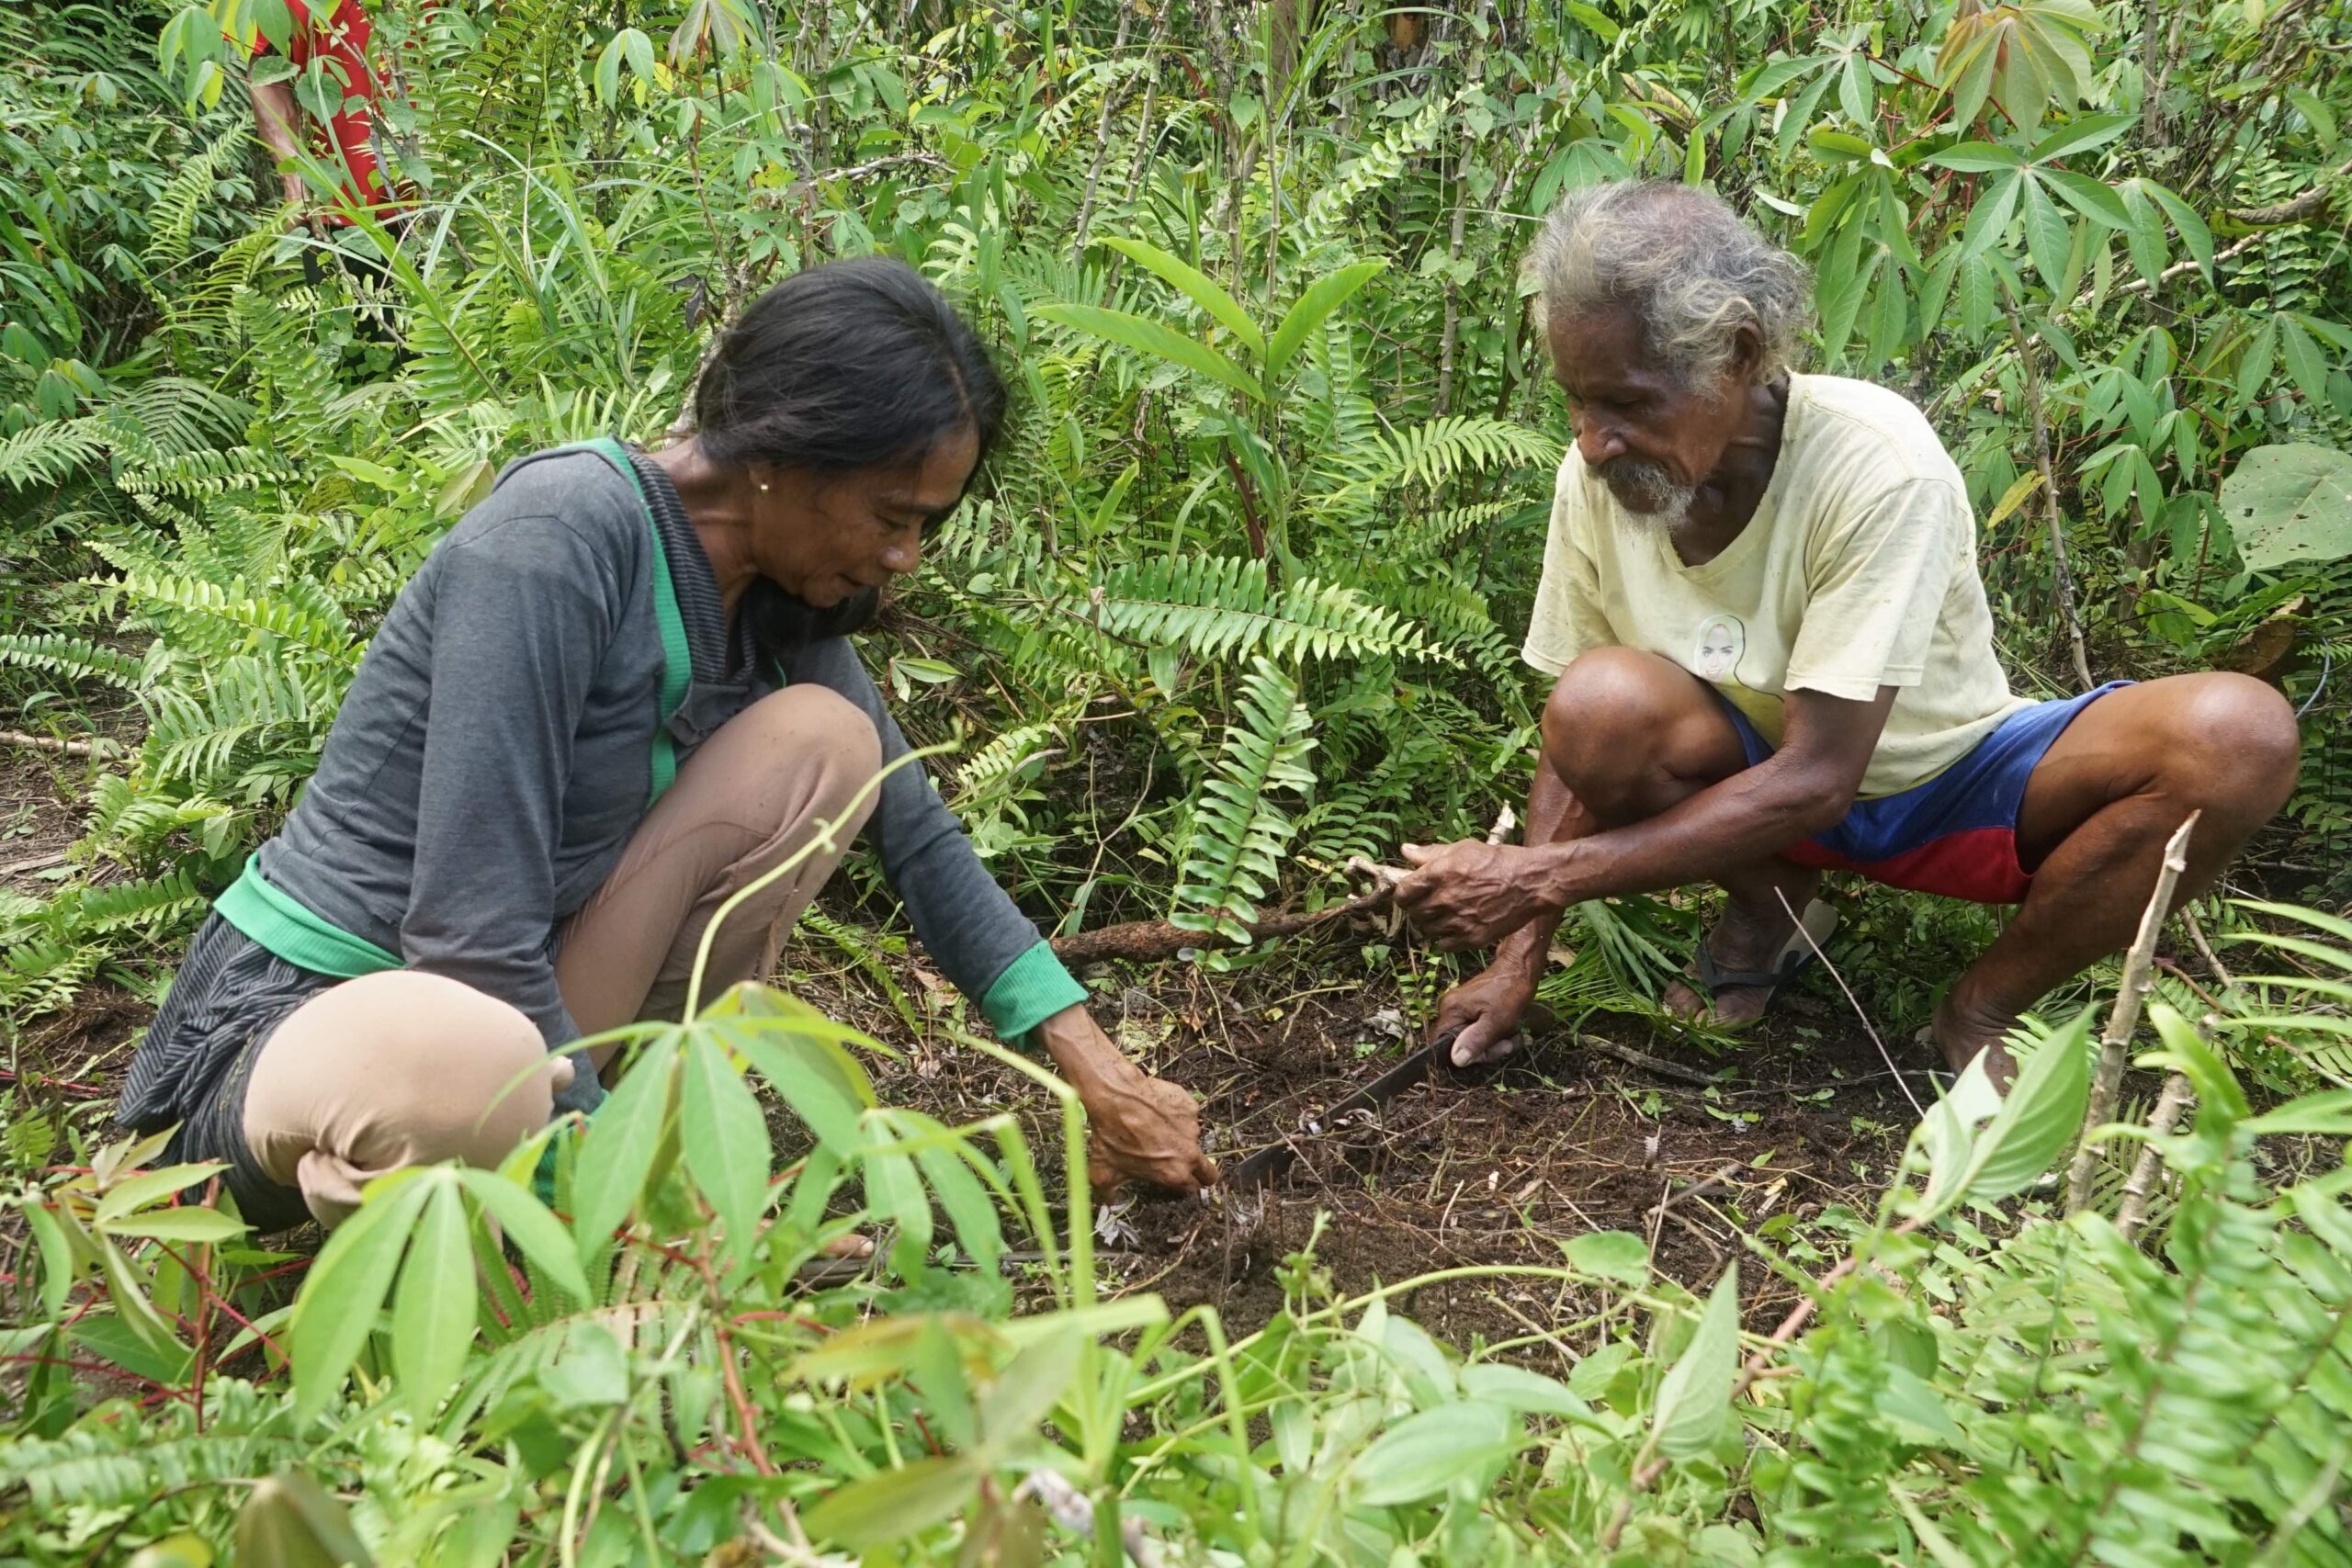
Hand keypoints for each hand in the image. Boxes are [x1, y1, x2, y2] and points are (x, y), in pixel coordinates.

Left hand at [1034, 1006, 1216, 1195]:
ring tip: (1155, 1128)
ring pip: (1193, 1139)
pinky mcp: (1190, 1105)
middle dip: (1202, 1173)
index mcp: (1175, 1174)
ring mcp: (1192, 1127)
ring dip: (1180, 1138)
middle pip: (1209, 1172)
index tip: (1176, 1182)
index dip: (1184, 1187)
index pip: (1192, 1189)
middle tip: (1185, 1166)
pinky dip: (1175, 1115)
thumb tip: (1109, 1203)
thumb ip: (1109, 1195)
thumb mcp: (1103, 1174)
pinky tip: (1156, 1111)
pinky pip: (1186, 1114)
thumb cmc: (1111, 1137)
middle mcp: (1189, 1153)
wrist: (1116, 1098)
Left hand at [1395, 840, 1563, 949]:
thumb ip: (1431, 853)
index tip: (1409, 894)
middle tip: (1428, 904)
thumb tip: (1405, 851)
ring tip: (1443, 916)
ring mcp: (1457, 921)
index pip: (1403, 893)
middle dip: (1417, 909)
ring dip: (1430, 924)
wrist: (1530, 882)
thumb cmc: (1497, 860)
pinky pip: (1443, 945)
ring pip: (1427, 931)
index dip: (1403, 894)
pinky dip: (1445, 939)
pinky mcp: (1471, 938)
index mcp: (1438, 874)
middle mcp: (1444, 899)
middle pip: (1413, 913)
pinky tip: (1454, 927)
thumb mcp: (1463, 848)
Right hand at [1429, 962, 1539, 1067]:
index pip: (1442, 1045)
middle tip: (1508, 1044)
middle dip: (1486, 1049)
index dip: (1463, 1055)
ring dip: (1494, 1043)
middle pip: (1459, 1043)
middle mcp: (1449, 1008)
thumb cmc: (1509, 992)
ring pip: (1471, 1038)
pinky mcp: (1471, 1007)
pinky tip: (1509, 1030)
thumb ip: (1475, 1041)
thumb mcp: (1496, 1022)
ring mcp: (1460, 1007)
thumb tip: (1456, 1060)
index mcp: (1450, 1010)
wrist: (1520, 968)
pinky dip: (1494, 1033)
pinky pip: (1477, 1028)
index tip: (1487, 1052)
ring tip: (1513, 1035)